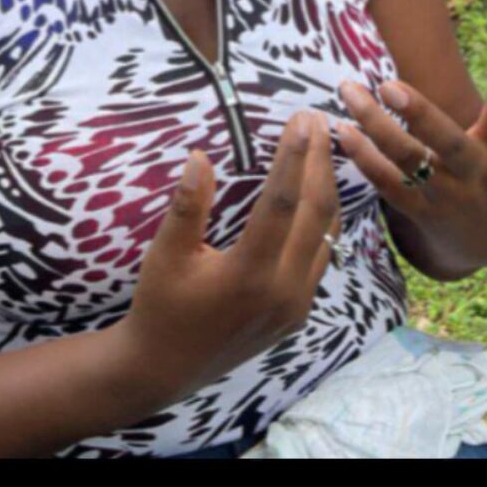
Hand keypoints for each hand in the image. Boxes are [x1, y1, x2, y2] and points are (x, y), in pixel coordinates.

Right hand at [117, 109, 338, 403]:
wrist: (166, 367)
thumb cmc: (159, 305)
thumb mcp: (164, 255)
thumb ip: (187, 207)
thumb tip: (200, 156)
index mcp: (248, 276)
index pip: (281, 203)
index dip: (294, 157)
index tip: (303, 119)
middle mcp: (283, 291)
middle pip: (314, 212)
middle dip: (319, 161)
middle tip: (319, 120)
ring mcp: (297, 304)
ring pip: (327, 233)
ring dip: (327, 187)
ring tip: (325, 146)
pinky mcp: (300, 311)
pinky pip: (323, 254)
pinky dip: (323, 218)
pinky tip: (318, 191)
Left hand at [335, 21, 486, 274]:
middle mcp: (476, 173)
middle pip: (446, 142)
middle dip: (418, 114)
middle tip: (386, 84)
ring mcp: (448, 196)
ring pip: (408, 161)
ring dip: (375, 127)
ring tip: (349, 92)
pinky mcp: (421, 213)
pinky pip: (389, 185)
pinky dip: (365, 159)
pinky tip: (343, 132)